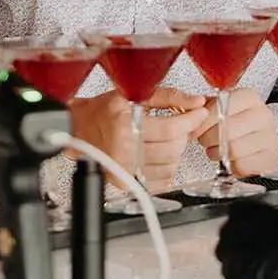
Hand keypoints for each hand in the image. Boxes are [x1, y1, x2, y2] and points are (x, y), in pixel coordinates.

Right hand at [68, 87, 208, 191]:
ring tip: (167, 139)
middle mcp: (124, 150)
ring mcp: (124, 169)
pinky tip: (159, 153)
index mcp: (125, 125)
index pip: (171, 129)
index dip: (191, 120)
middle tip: (180, 124)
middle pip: (173, 148)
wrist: (78, 129)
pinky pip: (160, 180)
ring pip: (170, 165)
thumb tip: (196, 101)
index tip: (199, 113)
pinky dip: (167, 167)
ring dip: (176, 151)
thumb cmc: (103, 111)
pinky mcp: (126, 182)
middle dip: (183, 134)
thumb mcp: (134, 95)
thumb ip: (168, 96)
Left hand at [193, 88, 277, 175]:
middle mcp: (263, 115)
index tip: (196, 128)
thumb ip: (202, 106)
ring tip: (217, 149)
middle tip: (205, 140)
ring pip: (234, 150)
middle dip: (209, 139)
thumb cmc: (232, 123)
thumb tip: (192, 109)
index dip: (205, 120)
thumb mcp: (216, 108)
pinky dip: (232, 166)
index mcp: (249, 98)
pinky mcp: (270, 159)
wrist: (254, 140)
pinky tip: (230, 159)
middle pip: (227, 130)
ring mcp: (269, 137)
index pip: (223, 107)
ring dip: (218, 153)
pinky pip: (243, 166)